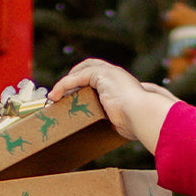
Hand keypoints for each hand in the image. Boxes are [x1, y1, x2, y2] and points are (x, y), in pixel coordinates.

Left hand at [48, 59, 176, 153]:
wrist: (141, 115)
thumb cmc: (137, 122)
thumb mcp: (122, 119)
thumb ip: (114, 118)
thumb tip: (112, 128)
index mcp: (122, 84)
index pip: (101, 77)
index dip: (86, 82)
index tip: (75, 95)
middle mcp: (116, 74)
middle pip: (89, 67)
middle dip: (74, 76)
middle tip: (62, 92)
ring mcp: (109, 72)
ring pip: (81, 70)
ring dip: (66, 82)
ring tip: (55, 95)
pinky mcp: (101, 74)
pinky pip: (75, 77)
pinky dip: (63, 85)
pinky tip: (54, 96)